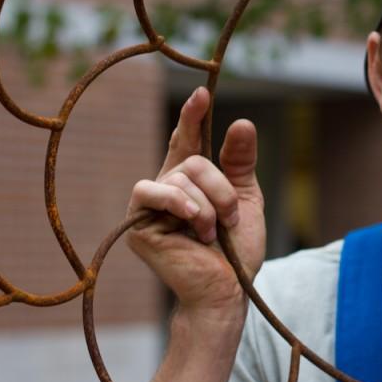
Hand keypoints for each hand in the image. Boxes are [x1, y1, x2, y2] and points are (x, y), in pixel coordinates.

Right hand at [125, 87, 265, 318]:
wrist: (226, 289)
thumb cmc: (235, 251)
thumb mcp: (245, 199)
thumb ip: (240, 162)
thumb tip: (242, 122)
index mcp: (190, 181)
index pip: (187, 141)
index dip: (192, 117)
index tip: (202, 92)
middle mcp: (165, 188)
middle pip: (193, 160)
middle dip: (221, 188)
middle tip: (230, 221)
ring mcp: (148, 206)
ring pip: (179, 176)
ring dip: (207, 204)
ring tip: (212, 232)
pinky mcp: (137, 223)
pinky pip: (152, 191)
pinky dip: (179, 203)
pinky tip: (194, 222)